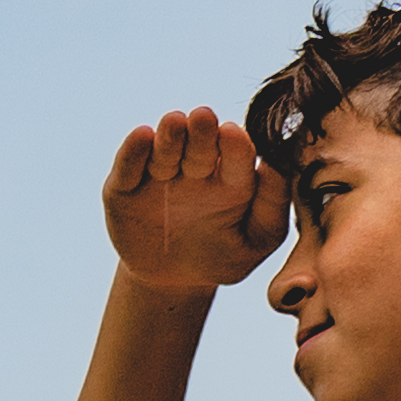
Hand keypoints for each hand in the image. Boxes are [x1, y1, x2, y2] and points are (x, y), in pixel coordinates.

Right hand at [102, 107, 284, 291]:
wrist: (172, 282)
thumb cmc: (221, 257)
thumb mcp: (254, 241)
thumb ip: (271, 206)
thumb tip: (277, 166)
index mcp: (232, 176)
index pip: (236, 154)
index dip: (234, 144)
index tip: (233, 133)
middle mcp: (195, 167)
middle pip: (199, 144)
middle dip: (201, 132)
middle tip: (203, 117)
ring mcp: (158, 174)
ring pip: (164, 149)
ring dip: (169, 135)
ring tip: (174, 123)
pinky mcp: (123, 186)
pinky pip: (127, 166)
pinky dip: (133, 151)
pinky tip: (142, 136)